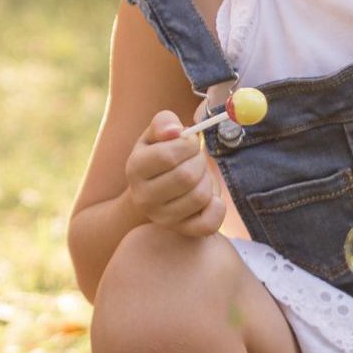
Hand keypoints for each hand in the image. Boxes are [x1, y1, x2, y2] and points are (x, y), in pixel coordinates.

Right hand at [124, 110, 226, 236]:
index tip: (190, 143)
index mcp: (135, 168)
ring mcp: (162, 217)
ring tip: (199, 176)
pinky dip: (217, 206)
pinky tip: (209, 197)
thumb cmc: (159, 156)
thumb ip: (164, 122)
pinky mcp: (181, 230)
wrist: (152, 192)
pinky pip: (208, 223)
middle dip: (199, 162)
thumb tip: (175, 132)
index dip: (188, 145)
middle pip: (187, 177)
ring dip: (207, 180)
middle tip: (196, 159)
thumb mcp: (156, 134)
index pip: (168, 156)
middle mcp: (144, 197)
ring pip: (200, 197)